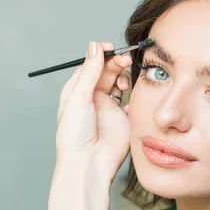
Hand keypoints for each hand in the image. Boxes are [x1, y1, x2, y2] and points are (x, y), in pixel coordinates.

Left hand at [55, 41, 132, 186]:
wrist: (89, 163)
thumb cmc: (75, 135)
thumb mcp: (79, 97)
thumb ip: (89, 71)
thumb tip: (95, 46)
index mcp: (78, 91)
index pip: (91, 65)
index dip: (101, 54)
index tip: (111, 48)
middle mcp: (93, 97)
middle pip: (107, 71)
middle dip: (116, 63)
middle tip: (124, 59)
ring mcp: (109, 107)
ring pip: (120, 82)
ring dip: (124, 76)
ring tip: (124, 82)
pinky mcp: (123, 117)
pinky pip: (131, 99)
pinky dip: (134, 93)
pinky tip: (130, 93)